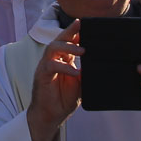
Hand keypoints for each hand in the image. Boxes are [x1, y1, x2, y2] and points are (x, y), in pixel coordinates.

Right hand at [27, 19, 82, 138]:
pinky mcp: (42, 75)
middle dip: (69, 31)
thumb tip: (99, 64)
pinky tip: (75, 71)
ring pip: (52, 48)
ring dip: (67, 46)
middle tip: (81, 25)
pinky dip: (64, 67)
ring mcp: (45, 66)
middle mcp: (53, 59)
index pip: (68, 41)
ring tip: (82, 50)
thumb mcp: (80, 85)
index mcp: (62, 59)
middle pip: (59, 39)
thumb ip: (86, 73)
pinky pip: (51, 65)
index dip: (75, 33)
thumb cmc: (64, 99)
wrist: (51, 115)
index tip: (87, 25)